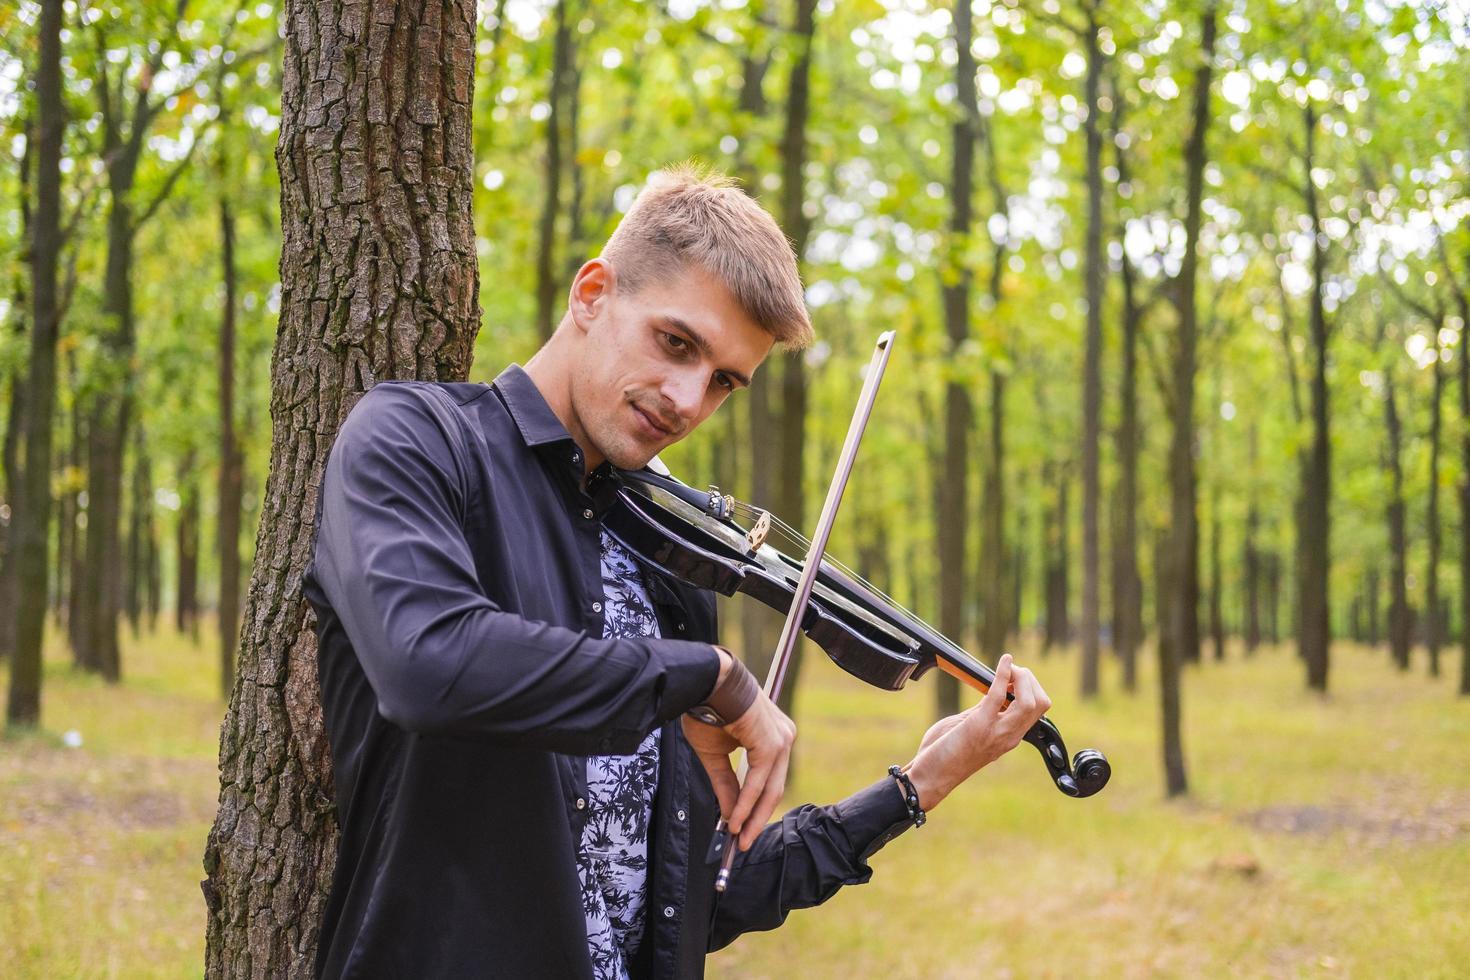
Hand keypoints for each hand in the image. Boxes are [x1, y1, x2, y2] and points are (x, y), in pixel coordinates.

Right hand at [683, 654, 795, 851]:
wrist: (707, 680)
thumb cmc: (708, 708)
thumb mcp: (715, 754)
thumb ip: (725, 783)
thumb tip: (728, 815)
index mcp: (774, 735)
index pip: (769, 779)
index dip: (754, 807)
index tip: (741, 829)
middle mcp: (784, 737)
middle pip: (773, 788)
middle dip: (756, 818)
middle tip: (742, 841)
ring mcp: (781, 740)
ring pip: (768, 789)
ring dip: (751, 816)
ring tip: (738, 837)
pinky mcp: (772, 744)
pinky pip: (758, 782)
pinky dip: (745, 804)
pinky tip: (733, 821)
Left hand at [903, 653, 1050, 811]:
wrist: (929, 777)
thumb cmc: (944, 754)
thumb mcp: (970, 727)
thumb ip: (985, 711)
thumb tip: (995, 690)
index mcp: (1009, 737)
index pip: (1037, 710)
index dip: (1031, 688)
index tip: (1015, 676)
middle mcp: (1009, 736)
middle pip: (1040, 704)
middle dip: (1031, 680)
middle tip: (1013, 672)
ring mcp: (997, 732)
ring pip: (1029, 702)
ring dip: (1022, 678)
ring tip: (1010, 669)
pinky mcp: (978, 725)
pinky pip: (998, 695)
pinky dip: (1003, 674)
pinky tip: (1004, 661)